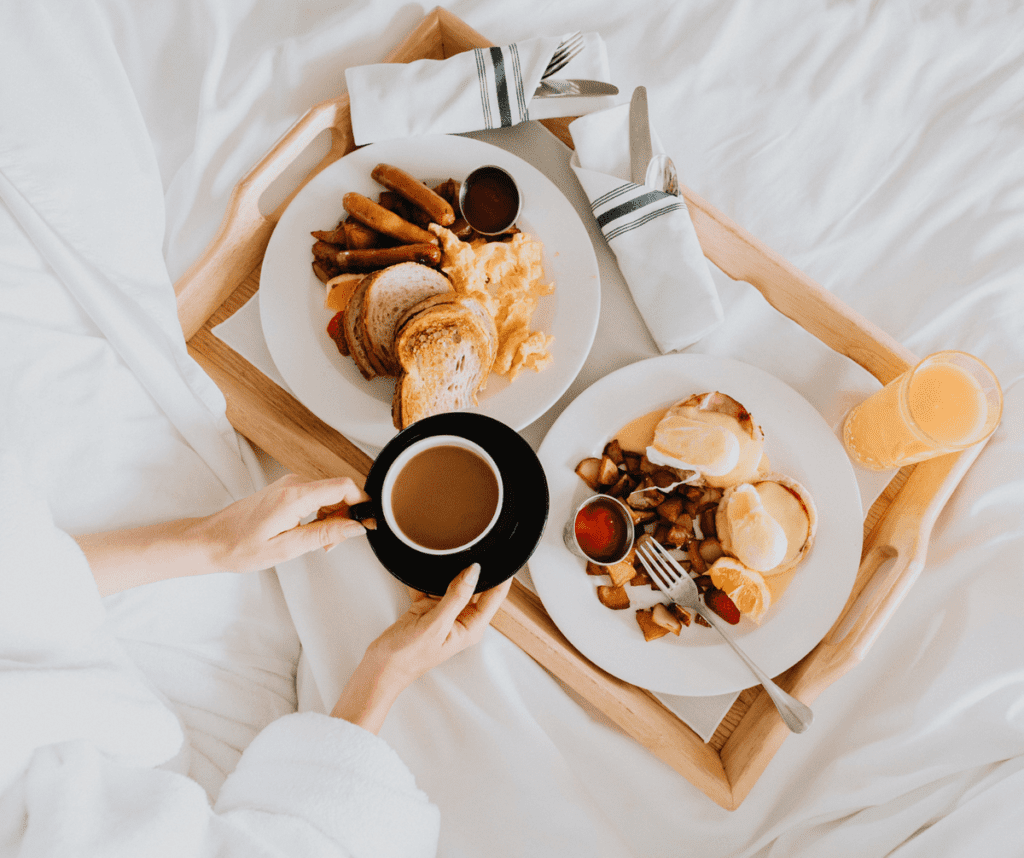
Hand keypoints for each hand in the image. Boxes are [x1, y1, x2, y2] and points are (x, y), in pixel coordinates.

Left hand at [201, 473, 369, 573]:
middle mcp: (294, 483)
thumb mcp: (287, 548)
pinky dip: (322, 515)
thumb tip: (356, 526)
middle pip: (340, 490)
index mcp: (294, 495)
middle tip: (334, 544)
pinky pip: (317, 496)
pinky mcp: (287, 490)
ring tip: (319, 543)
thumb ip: (325, 534)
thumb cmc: (240, 546)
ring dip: (334, 518)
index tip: (368, 522)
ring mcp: (290, 484)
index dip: (363, 503)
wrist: (212, 540)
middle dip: (347, 516)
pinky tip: (311, 533)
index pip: (344, 486)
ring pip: (330, 494)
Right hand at [331, 564, 511, 732]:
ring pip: (452, 583)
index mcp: (471, 626)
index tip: (503, 553)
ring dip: (448, 570)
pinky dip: (426, 578)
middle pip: (475, 586)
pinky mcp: (427, 608)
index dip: (502, 575)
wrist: (378, 667)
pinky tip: (423, 567)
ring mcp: (444, 613)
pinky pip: (431, 586)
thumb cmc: (407, 657)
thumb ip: (456, 596)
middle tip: (473, 545)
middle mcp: (461, 618)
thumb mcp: (435, 625)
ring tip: (447, 552)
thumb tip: (474, 572)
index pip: (495, 595)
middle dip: (473, 568)